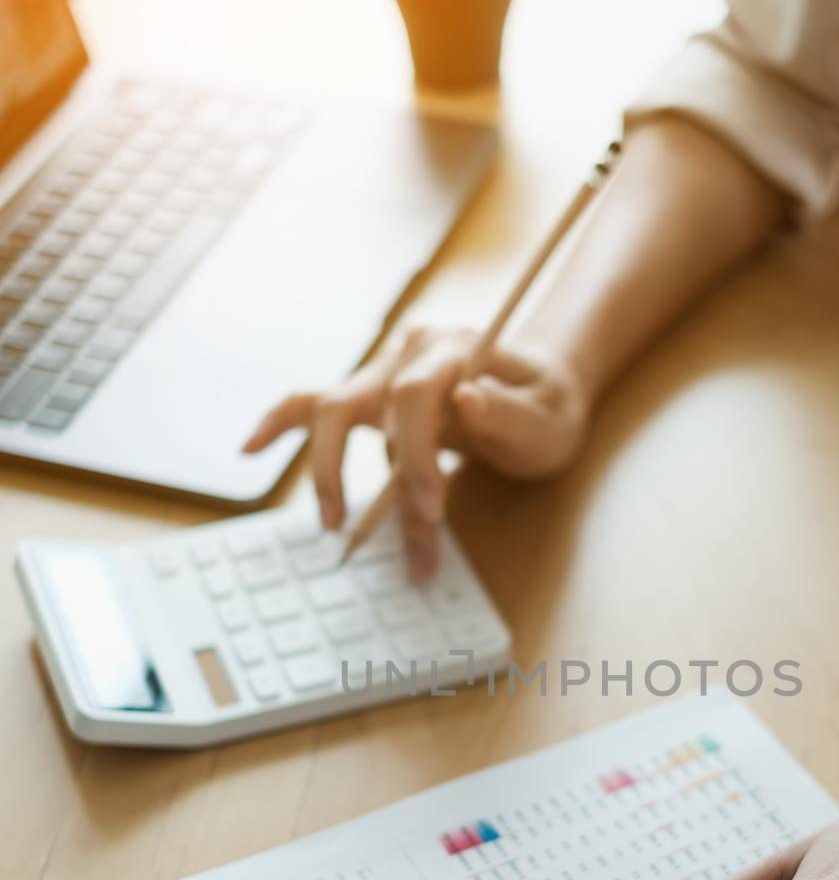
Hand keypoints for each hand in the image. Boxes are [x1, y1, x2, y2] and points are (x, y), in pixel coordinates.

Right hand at [243, 325, 590, 579]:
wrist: (541, 391)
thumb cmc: (547, 409)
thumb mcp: (548, 418)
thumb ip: (510, 412)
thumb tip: (467, 398)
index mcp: (457, 349)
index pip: (417, 396)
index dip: (415, 455)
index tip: (430, 511)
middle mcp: (410, 350)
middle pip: (355, 402)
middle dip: (350, 470)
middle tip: (353, 531)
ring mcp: (384, 370)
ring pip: (333, 414)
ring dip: (330, 475)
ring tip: (335, 529)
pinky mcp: (371, 395)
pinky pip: (313, 404)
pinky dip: (280, 425)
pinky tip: (249, 450)